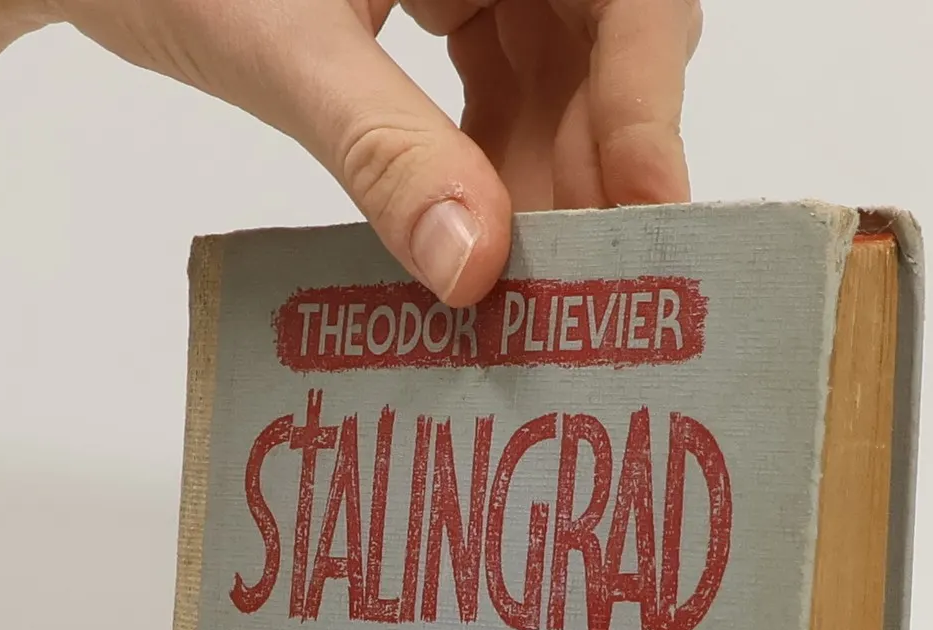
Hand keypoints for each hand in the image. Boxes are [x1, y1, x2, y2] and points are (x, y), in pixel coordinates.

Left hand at [53, 0, 700, 307]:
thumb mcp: (283, 42)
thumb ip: (380, 149)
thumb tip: (472, 268)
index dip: (649, 104)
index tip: (649, 213)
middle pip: (600, 52)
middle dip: (591, 173)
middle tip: (583, 294)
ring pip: (554, 85)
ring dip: (541, 191)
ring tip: (524, 296)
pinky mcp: (441, 6)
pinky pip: (498, 96)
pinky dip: (487, 176)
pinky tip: (468, 250)